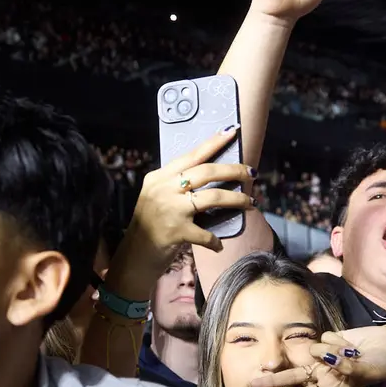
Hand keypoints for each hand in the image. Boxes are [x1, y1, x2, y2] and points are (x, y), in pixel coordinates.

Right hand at [127, 126, 253, 262]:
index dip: (214, 143)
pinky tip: (218, 245)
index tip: (232, 131)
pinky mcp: (176, 231)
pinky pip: (206, 233)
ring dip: (237, 200)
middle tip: (252, 173)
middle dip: (234, 171)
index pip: (191, 155)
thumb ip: (175, 184)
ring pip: (213, 197)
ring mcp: (171, 209)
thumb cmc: (149, 225)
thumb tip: (209, 173)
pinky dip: (215, 241)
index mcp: (159, 177)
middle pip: (206, 172)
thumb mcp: (156, 196)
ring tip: (251, 203)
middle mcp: (164, 189)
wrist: (134, 254)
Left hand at [248, 321, 385, 386]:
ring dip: (327, 351)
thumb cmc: (382, 363)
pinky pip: (326, 337)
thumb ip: (344, 366)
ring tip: (351, 351)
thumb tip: (323, 356)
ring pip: (311, 352)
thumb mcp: (365, 371)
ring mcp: (326, 356)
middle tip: (251, 384)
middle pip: (294, 377)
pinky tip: (350, 342)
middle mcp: (324, 373)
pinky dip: (337, 339)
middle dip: (273, 380)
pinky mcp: (330, 340)